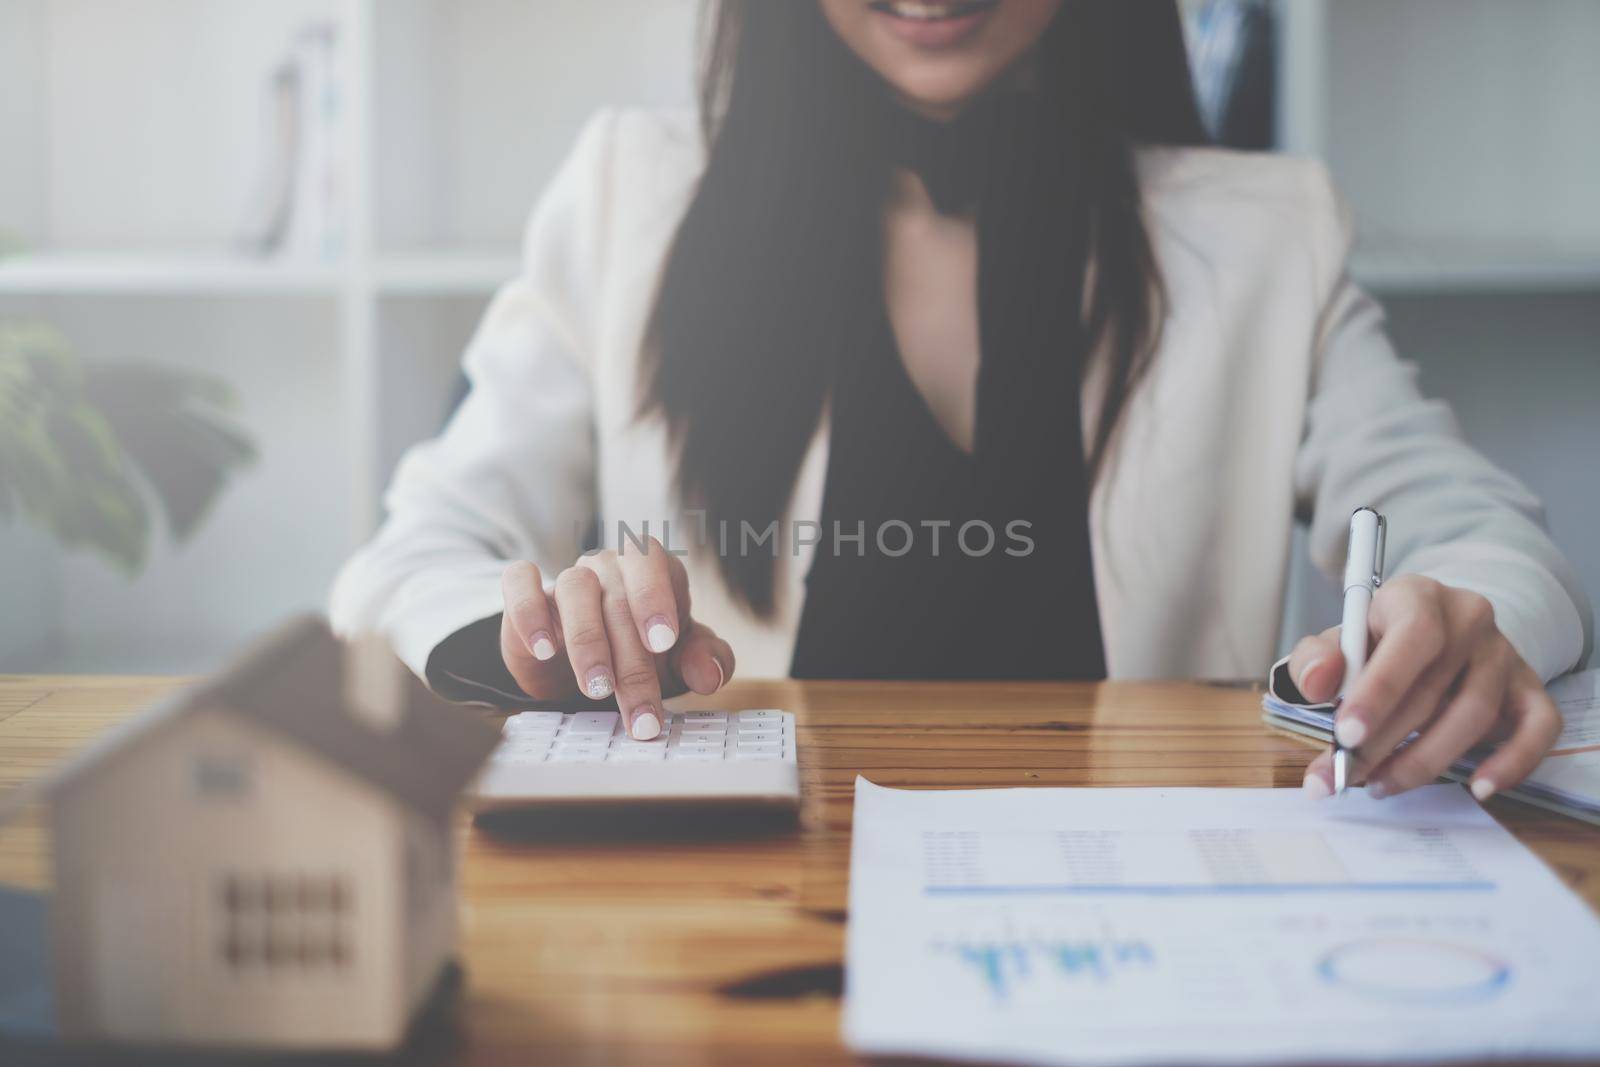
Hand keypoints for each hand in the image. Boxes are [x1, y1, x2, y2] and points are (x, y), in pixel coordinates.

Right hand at [497, 536, 734, 739]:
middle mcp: (609, 567)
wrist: (583, 664)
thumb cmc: (641, 652)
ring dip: (587, 642)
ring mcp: (567, 578)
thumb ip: (705, 660)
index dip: (656, 598)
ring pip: (575, 589)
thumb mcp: (679, 661)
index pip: (653, 564)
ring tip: (597, 689)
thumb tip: (710, 675)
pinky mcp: (525, 594)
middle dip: (632, 662)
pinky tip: (543, 649)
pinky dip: (529, 611)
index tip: (661, 643)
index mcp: (651, 570)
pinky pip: (520, 582)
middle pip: (618, 599)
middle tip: (640, 711)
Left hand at [1289, 575, 1561, 801]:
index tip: (1345, 735)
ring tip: (1381, 785)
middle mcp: (1469, 619)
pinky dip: (1513, 763)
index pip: (1411, 638)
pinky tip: (1478, 788)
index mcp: (1417, 597)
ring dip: (1425, 761)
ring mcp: (1504, 655)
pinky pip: (1539, 728)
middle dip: (1383, 743)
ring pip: (1476, 715)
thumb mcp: (1339, 641)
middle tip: (1345, 776)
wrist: (1430, 634)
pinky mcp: (1530, 689)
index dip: (1380, 689)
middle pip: (1433, 688)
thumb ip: (1317, 658)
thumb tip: (1314, 684)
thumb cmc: (1377, 642)